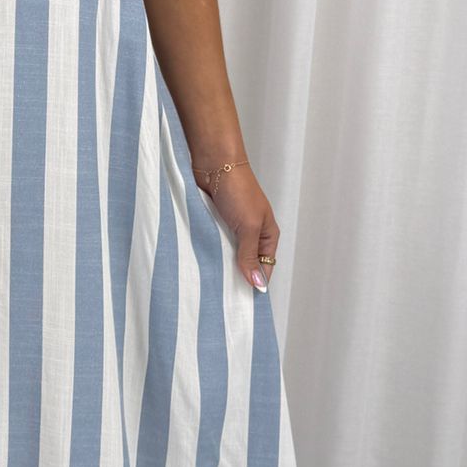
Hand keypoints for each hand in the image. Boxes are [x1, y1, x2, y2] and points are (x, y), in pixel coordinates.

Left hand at [197, 163, 277, 290]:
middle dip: (236, 276)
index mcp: (267, 235)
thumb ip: (250, 255)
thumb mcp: (248, 226)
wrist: (213, 163)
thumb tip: (258, 284)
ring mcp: (231, 229)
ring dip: (219, 264)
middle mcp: (251, 234)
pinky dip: (207, 252)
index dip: (256, 283)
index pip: (265, 267)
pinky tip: (199, 264)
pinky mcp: (213, 223)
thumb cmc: (238, 190)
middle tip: (222, 298)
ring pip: (226, 255)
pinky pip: (211, 244)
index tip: (243, 303)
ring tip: (209, 285)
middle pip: (245, 263)